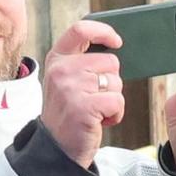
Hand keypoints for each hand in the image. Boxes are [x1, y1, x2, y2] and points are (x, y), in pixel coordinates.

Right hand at [41, 18, 124, 167]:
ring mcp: (70, 87)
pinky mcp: (83, 107)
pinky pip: (118, 101)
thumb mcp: (66, 81)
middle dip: (112, 82)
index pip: (80, 30)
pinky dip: (116, 114)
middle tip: (96, 98)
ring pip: (116, 83)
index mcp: (57, 58)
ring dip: (114, 100)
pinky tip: (100, 121)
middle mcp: (61, 70)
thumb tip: (113, 48)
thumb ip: (82, 63)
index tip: (117, 41)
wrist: (57, 146)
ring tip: (95, 110)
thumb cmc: (69, 112)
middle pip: (111, 62)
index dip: (103, 31)